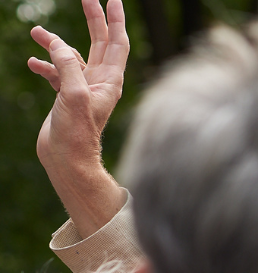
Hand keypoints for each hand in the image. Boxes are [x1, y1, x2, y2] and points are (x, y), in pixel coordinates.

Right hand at [28, 0, 128, 238]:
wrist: (67, 160)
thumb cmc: (77, 133)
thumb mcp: (74, 95)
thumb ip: (69, 66)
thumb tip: (58, 45)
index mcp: (110, 81)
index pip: (117, 42)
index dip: (116, 19)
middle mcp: (100, 82)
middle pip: (100, 42)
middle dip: (94, 20)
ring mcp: (83, 89)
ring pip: (72, 56)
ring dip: (55, 44)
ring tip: (36, 32)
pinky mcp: (67, 97)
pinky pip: (57, 74)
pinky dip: (45, 66)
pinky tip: (32, 63)